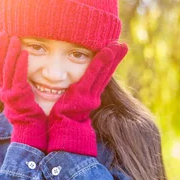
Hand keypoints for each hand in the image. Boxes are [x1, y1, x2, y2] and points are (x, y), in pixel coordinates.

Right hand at [0, 31, 47, 150]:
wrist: (34, 129)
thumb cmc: (33, 111)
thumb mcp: (27, 92)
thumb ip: (24, 80)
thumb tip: (29, 65)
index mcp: (6, 87)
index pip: (2, 64)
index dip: (1, 50)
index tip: (3, 35)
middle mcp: (4, 89)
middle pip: (1, 63)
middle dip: (2, 47)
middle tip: (4, 31)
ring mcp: (9, 94)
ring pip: (8, 68)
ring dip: (11, 52)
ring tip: (14, 38)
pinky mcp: (17, 97)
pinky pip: (18, 77)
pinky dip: (21, 64)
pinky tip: (24, 52)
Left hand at [46, 41, 127, 155]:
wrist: (57, 134)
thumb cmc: (58, 121)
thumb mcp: (66, 106)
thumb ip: (69, 97)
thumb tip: (68, 91)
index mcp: (87, 97)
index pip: (99, 77)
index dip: (107, 65)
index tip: (113, 53)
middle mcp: (91, 95)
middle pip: (105, 73)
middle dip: (114, 59)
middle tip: (122, 46)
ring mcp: (89, 95)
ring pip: (102, 72)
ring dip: (111, 58)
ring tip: (120, 45)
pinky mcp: (82, 94)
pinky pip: (92, 73)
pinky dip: (100, 61)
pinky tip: (107, 51)